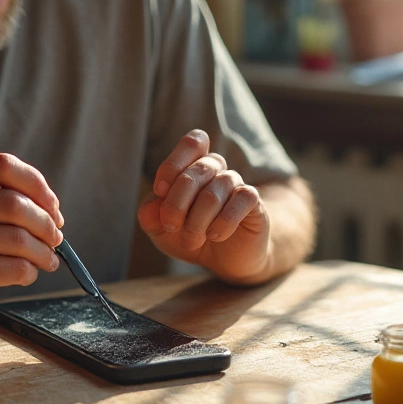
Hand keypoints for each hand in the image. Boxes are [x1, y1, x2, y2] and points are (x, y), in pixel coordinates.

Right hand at [0, 154, 64, 324]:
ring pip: (21, 239)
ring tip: (47, 259)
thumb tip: (50, 209)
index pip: (6, 166)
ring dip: (44, 252)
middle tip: (55, 237)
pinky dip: (30, 272)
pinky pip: (16, 268)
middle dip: (47, 224)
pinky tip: (27, 273)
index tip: (52, 207)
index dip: (39, 186)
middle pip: (19, 205)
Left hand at [137, 129, 271, 282]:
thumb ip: (150, 215)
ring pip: (213, 193)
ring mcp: (236, 183)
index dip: (173, 164)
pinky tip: (214, 235)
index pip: (192, 143)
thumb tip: (153, 202)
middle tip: (171, 227)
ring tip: (192, 241)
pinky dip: (223, 222)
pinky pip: (239, 201)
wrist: (224, 260)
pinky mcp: (253, 201)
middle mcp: (216, 169)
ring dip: (197, 222)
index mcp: (193, 166)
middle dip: (177, 204)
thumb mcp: (161, 230)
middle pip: (196, 172)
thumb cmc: (190, 236)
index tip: (160, 191)